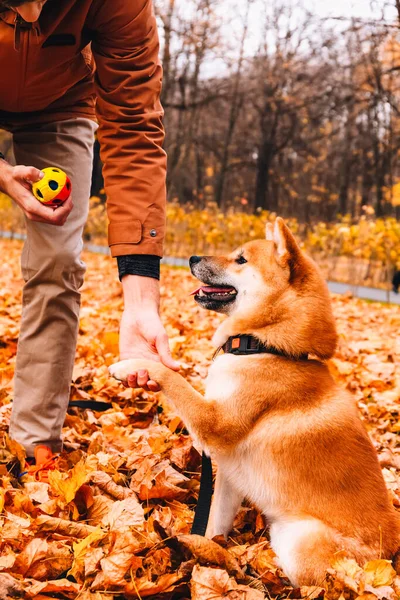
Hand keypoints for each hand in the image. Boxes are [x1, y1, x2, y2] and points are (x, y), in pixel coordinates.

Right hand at [0, 162, 72, 225]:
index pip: (54, 216)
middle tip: (68, 195)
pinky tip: (60, 196)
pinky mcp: (39, 214)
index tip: (68, 196)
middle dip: (67, 209)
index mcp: (32, 207)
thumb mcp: (20, 171)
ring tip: (65, 195)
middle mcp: (35, 215)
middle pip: (59, 220)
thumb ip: (30, 172)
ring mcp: (37, 216)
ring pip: (58, 219)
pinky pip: (54, 215)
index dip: (66, 209)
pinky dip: (61, 208)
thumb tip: (43, 176)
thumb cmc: (15, 177)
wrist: (8, 183)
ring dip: (65, 209)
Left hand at [119, 275, 179, 391]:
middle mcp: (148, 366)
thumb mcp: (161, 339)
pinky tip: (123, 375)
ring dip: (133, 383)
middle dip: (144, 383)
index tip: (153, 382)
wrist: (137, 314)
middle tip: (142, 372)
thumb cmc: (152, 324)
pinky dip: (122, 379)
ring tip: (132, 374)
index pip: (160, 380)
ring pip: (134, 383)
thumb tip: (178, 369)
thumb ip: (166, 354)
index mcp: (160, 363)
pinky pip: (123, 375)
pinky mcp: (125, 360)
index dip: (156, 386)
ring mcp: (136, 364)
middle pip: (146, 384)